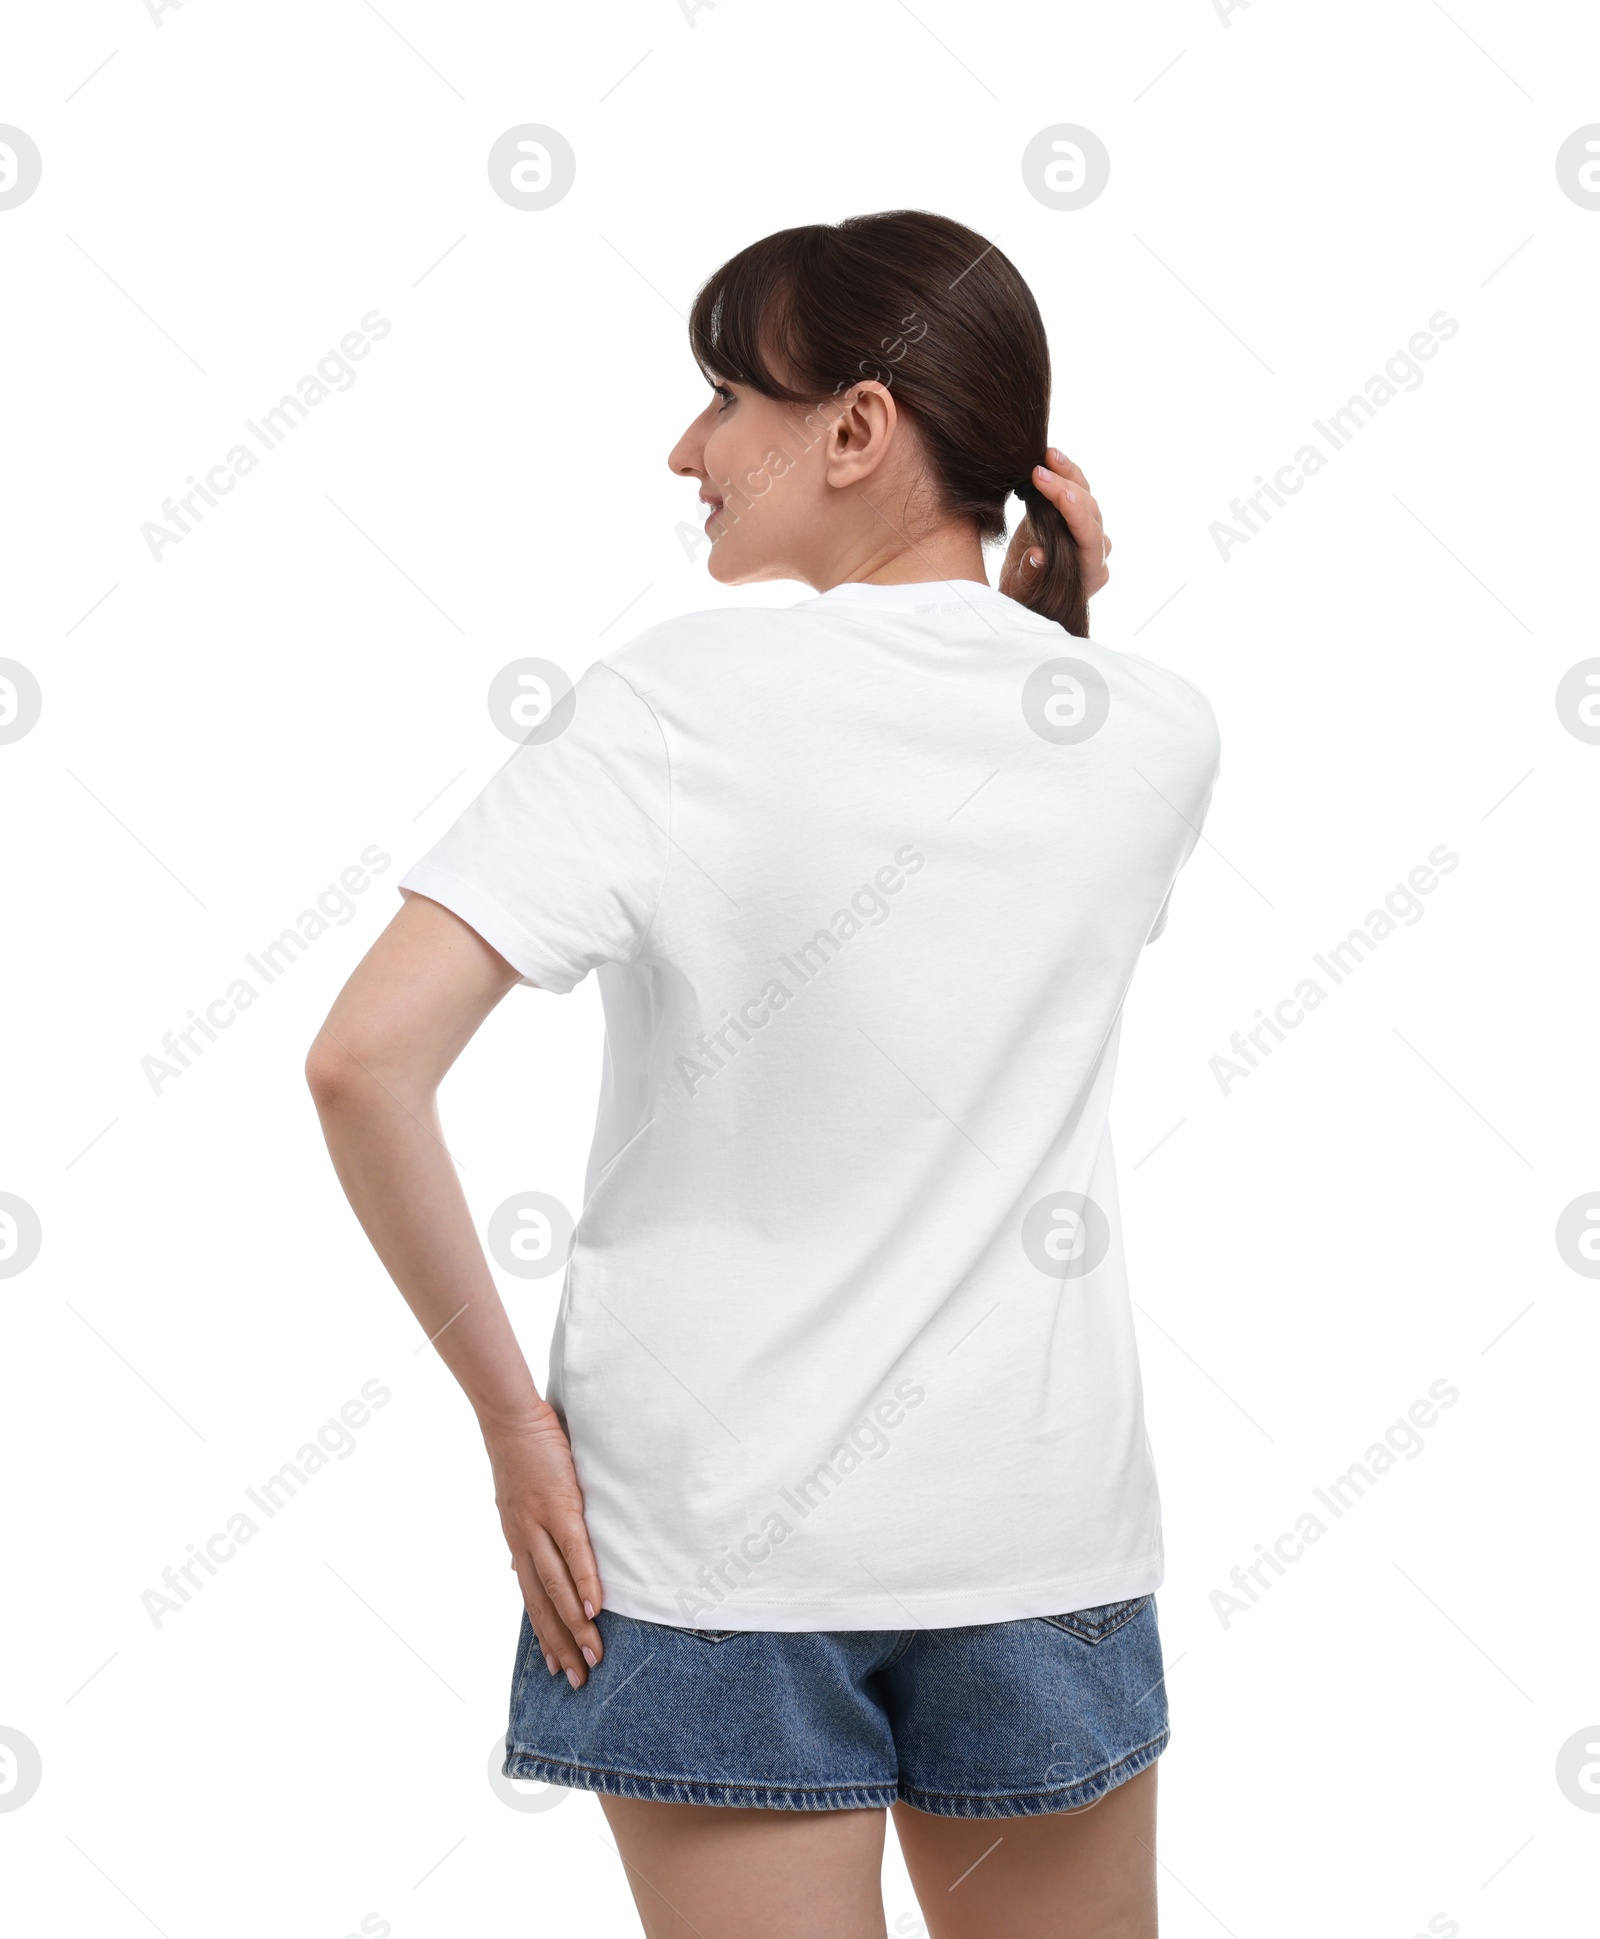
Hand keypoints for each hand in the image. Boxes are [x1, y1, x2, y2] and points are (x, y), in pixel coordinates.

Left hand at [483, 1404, 604, 1687]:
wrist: (510, 1418)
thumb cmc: (522, 1454)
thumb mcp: (516, 1502)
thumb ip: (525, 1535)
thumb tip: (518, 1565)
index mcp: (517, 1541)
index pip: (531, 1598)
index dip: (544, 1634)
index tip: (557, 1667)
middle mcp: (523, 1541)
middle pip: (542, 1604)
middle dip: (561, 1645)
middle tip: (579, 1680)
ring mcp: (540, 1526)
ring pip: (557, 1587)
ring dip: (576, 1626)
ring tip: (594, 1656)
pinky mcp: (560, 1506)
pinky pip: (574, 1552)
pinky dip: (584, 1582)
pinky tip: (595, 1609)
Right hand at [999, 447, 1111, 601]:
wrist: (1023, 596)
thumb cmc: (1023, 600)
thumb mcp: (1021, 593)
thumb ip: (1031, 575)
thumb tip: (1038, 554)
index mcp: (1091, 572)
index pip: (1090, 536)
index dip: (1075, 513)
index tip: (1057, 492)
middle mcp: (1096, 551)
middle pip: (1090, 512)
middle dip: (1064, 488)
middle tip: (1038, 471)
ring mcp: (1088, 532)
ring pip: (1086, 497)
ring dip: (1067, 474)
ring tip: (1047, 455)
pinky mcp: (1075, 519)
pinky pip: (1076, 493)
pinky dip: (1063, 475)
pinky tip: (1050, 458)